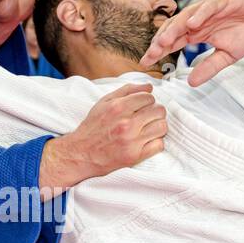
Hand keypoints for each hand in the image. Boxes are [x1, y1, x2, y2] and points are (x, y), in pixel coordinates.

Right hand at [39, 83, 164, 191]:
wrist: (81, 154)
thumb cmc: (93, 127)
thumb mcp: (104, 103)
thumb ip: (127, 91)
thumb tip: (149, 86)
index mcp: (118, 107)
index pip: (149, 97)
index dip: (148, 101)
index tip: (143, 106)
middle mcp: (126, 124)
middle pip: (159, 111)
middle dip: (155, 112)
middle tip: (147, 117)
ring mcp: (132, 141)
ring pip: (162, 127)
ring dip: (157, 127)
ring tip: (148, 129)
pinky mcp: (135, 156)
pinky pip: (159, 145)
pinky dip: (155, 142)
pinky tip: (146, 141)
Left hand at [142, 0, 243, 86]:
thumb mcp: (227, 55)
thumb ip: (209, 67)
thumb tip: (192, 83)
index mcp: (197, 32)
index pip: (172, 41)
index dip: (158, 50)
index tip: (145, 63)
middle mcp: (199, 19)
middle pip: (174, 28)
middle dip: (161, 41)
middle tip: (150, 55)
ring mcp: (209, 8)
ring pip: (187, 16)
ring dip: (175, 28)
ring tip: (164, 40)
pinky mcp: (225, 0)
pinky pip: (210, 6)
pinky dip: (200, 14)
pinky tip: (192, 23)